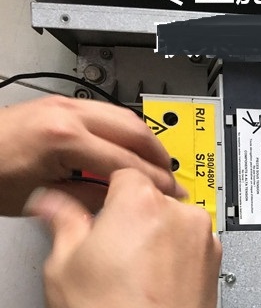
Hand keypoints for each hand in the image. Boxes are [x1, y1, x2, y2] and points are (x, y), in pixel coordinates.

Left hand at [0, 96, 185, 215]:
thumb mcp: (40, 198)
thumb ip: (87, 199)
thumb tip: (118, 204)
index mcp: (63, 139)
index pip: (126, 163)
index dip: (154, 183)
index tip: (170, 195)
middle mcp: (67, 114)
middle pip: (135, 131)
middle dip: (160, 157)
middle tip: (173, 178)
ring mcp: (64, 104)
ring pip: (125, 116)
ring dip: (147, 140)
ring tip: (159, 163)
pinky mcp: (61, 103)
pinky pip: (107, 112)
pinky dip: (126, 131)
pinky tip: (131, 147)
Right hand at [24, 168, 219, 307]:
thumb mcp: (63, 266)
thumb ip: (63, 222)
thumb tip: (53, 203)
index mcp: (140, 203)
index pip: (125, 173)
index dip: (107, 193)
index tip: (100, 209)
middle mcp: (179, 216)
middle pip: (153, 198)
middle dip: (133, 217)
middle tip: (112, 253)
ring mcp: (203, 242)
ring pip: (175, 223)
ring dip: (159, 237)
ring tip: (135, 276)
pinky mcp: (215, 265)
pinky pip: (192, 246)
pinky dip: (178, 257)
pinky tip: (156, 285)